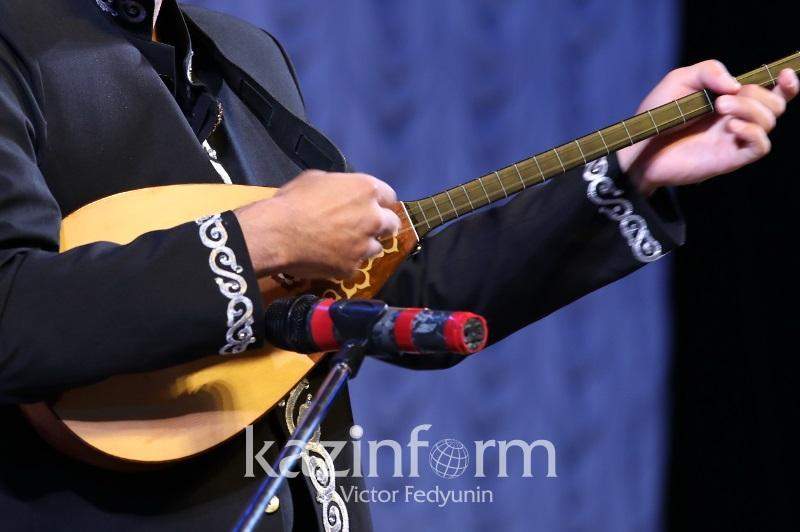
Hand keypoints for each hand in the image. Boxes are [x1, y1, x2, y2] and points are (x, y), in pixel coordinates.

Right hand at [235, 170, 400, 278]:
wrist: (276, 233)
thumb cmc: (293, 200)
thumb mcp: (317, 179)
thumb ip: (340, 187)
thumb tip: (342, 193)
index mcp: (366, 190)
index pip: (390, 197)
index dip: (381, 203)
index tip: (373, 207)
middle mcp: (373, 218)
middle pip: (391, 224)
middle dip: (380, 226)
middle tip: (364, 228)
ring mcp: (364, 246)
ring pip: (375, 248)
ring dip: (364, 246)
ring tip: (344, 246)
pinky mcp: (351, 267)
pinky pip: (354, 266)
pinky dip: (346, 263)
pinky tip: (330, 259)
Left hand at [617, 60, 798, 194]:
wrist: (640, 148)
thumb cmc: (658, 115)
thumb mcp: (680, 80)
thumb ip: (709, 71)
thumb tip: (736, 85)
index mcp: (732, 99)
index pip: (772, 91)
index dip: (787, 83)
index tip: (786, 74)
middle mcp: (738, 118)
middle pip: (775, 104)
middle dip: (757, 95)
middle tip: (722, 99)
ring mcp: (734, 139)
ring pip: (769, 121)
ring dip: (751, 109)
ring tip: (719, 107)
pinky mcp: (729, 158)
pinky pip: (760, 146)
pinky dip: (754, 133)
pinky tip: (732, 127)